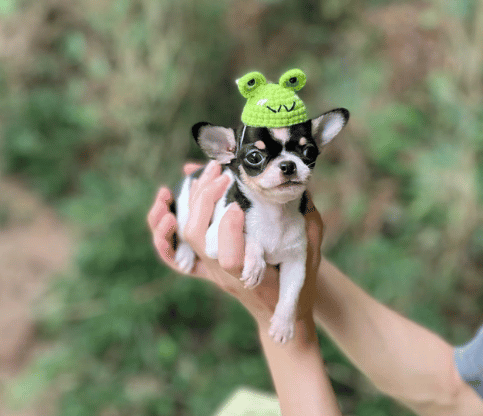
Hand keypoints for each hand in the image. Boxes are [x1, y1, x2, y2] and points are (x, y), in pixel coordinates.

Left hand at [147, 161, 323, 325]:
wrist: (279, 311)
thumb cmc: (298, 281)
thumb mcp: (309, 252)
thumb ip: (308, 223)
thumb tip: (301, 186)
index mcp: (254, 276)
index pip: (229, 258)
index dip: (229, 229)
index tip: (238, 205)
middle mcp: (225, 273)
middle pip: (198, 238)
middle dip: (205, 199)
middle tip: (222, 173)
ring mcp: (211, 269)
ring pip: (185, 237)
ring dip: (184, 203)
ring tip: (197, 174)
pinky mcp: (204, 264)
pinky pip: (176, 247)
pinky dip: (172, 220)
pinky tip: (173, 196)